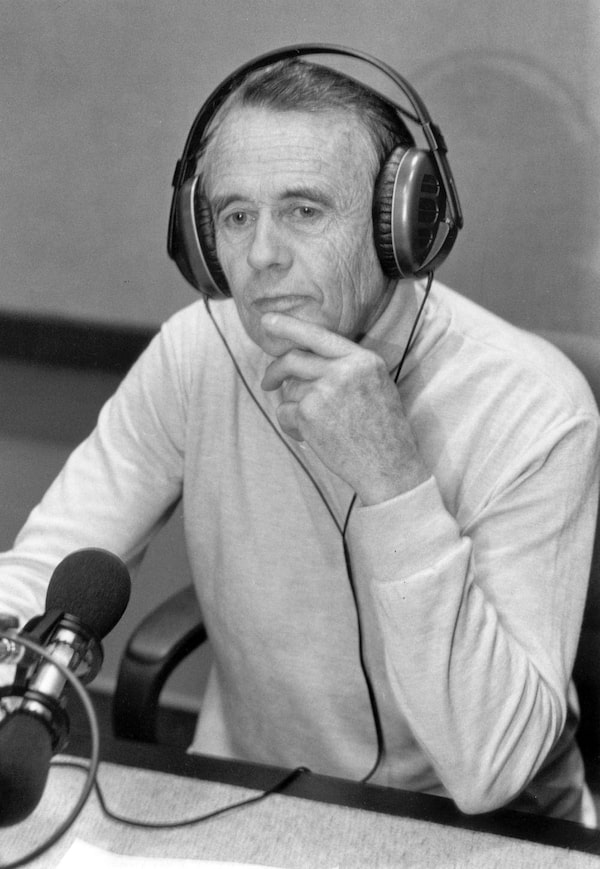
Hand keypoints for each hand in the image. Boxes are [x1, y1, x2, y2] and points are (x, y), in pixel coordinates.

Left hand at [260, 313, 428, 504]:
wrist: (389, 466)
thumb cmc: (383, 429)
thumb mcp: (376, 385)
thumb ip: (346, 367)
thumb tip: (305, 358)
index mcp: (362, 360)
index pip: (318, 335)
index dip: (289, 326)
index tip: (267, 322)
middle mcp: (342, 370)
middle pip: (293, 359)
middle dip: (275, 371)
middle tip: (268, 382)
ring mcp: (324, 392)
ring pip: (289, 390)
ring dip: (294, 407)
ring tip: (318, 426)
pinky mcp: (309, 416)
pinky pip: (285, 413)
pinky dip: (291, 427)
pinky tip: (312, 438)